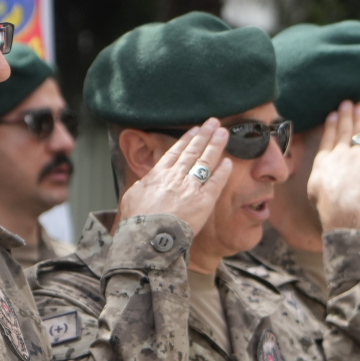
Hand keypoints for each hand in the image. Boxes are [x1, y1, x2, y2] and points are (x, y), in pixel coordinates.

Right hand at [119, 119, 232, 235]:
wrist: (146, 237)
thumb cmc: (136, 221)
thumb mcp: (131, 197)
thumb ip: (141, 186)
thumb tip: (143, 183)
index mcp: (158, 175)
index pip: (175, 152)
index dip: (187, 139)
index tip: (195, 130)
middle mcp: (176, 177)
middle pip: (193, 152)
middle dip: (204, 136)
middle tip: (214, 123)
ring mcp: (191, 188)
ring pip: (206, 162)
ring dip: (216, 146)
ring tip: (223, 133)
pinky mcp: (203, 202)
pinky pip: (216, 183)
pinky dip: (222, 172)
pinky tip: (228, 162)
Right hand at [307, 101, 359, 230]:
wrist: (345, 209)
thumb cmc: (327, 204)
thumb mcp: (313, 188)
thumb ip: (317, 176)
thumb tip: (318, 174)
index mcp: (325, 160)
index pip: (329, 138)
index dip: (331, 125)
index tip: (333, 114)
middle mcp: (341, 153)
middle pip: (344, 131)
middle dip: (346, 116)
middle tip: (347, 103)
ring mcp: (359, 155)